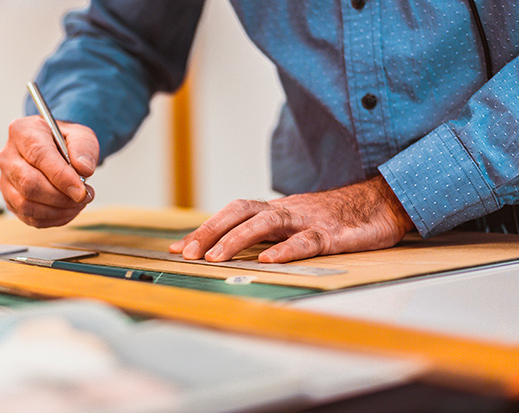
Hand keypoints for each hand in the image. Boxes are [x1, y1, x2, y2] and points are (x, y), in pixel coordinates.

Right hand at [0, 116, 98, 227]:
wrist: (57, 149)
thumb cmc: (66, 142)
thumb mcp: (81, 135)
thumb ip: (84, 148)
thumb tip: (84, 169)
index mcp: (24, 132)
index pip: (39, 155)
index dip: (62, 177)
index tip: (81, 191)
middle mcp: (8, 156)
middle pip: (28, 183)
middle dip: (61, 197)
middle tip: (85, 197)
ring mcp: (6, 179)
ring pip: (26, 204)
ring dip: (59, 210)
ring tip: (78, 203)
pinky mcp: (11, 199)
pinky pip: (29, 217)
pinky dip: (53, 219)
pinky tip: (68, 210)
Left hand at [170, 176, 413, 262]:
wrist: (381, 201)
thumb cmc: (337, 216)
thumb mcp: (299, 222)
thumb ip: (273, 232)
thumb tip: (240, 247)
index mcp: (277, 210)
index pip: (233, 213)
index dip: (206, 228)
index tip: (179, 247)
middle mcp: (287, 211)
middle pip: (240, 212)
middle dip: (210, 231)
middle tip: (187, 253)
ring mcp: (309, 220)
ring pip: (267, 223)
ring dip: (237, 239)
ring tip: (216, 258)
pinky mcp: (333, 233)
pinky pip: (307, 241)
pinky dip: (286, 250)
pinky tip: (269, 260)